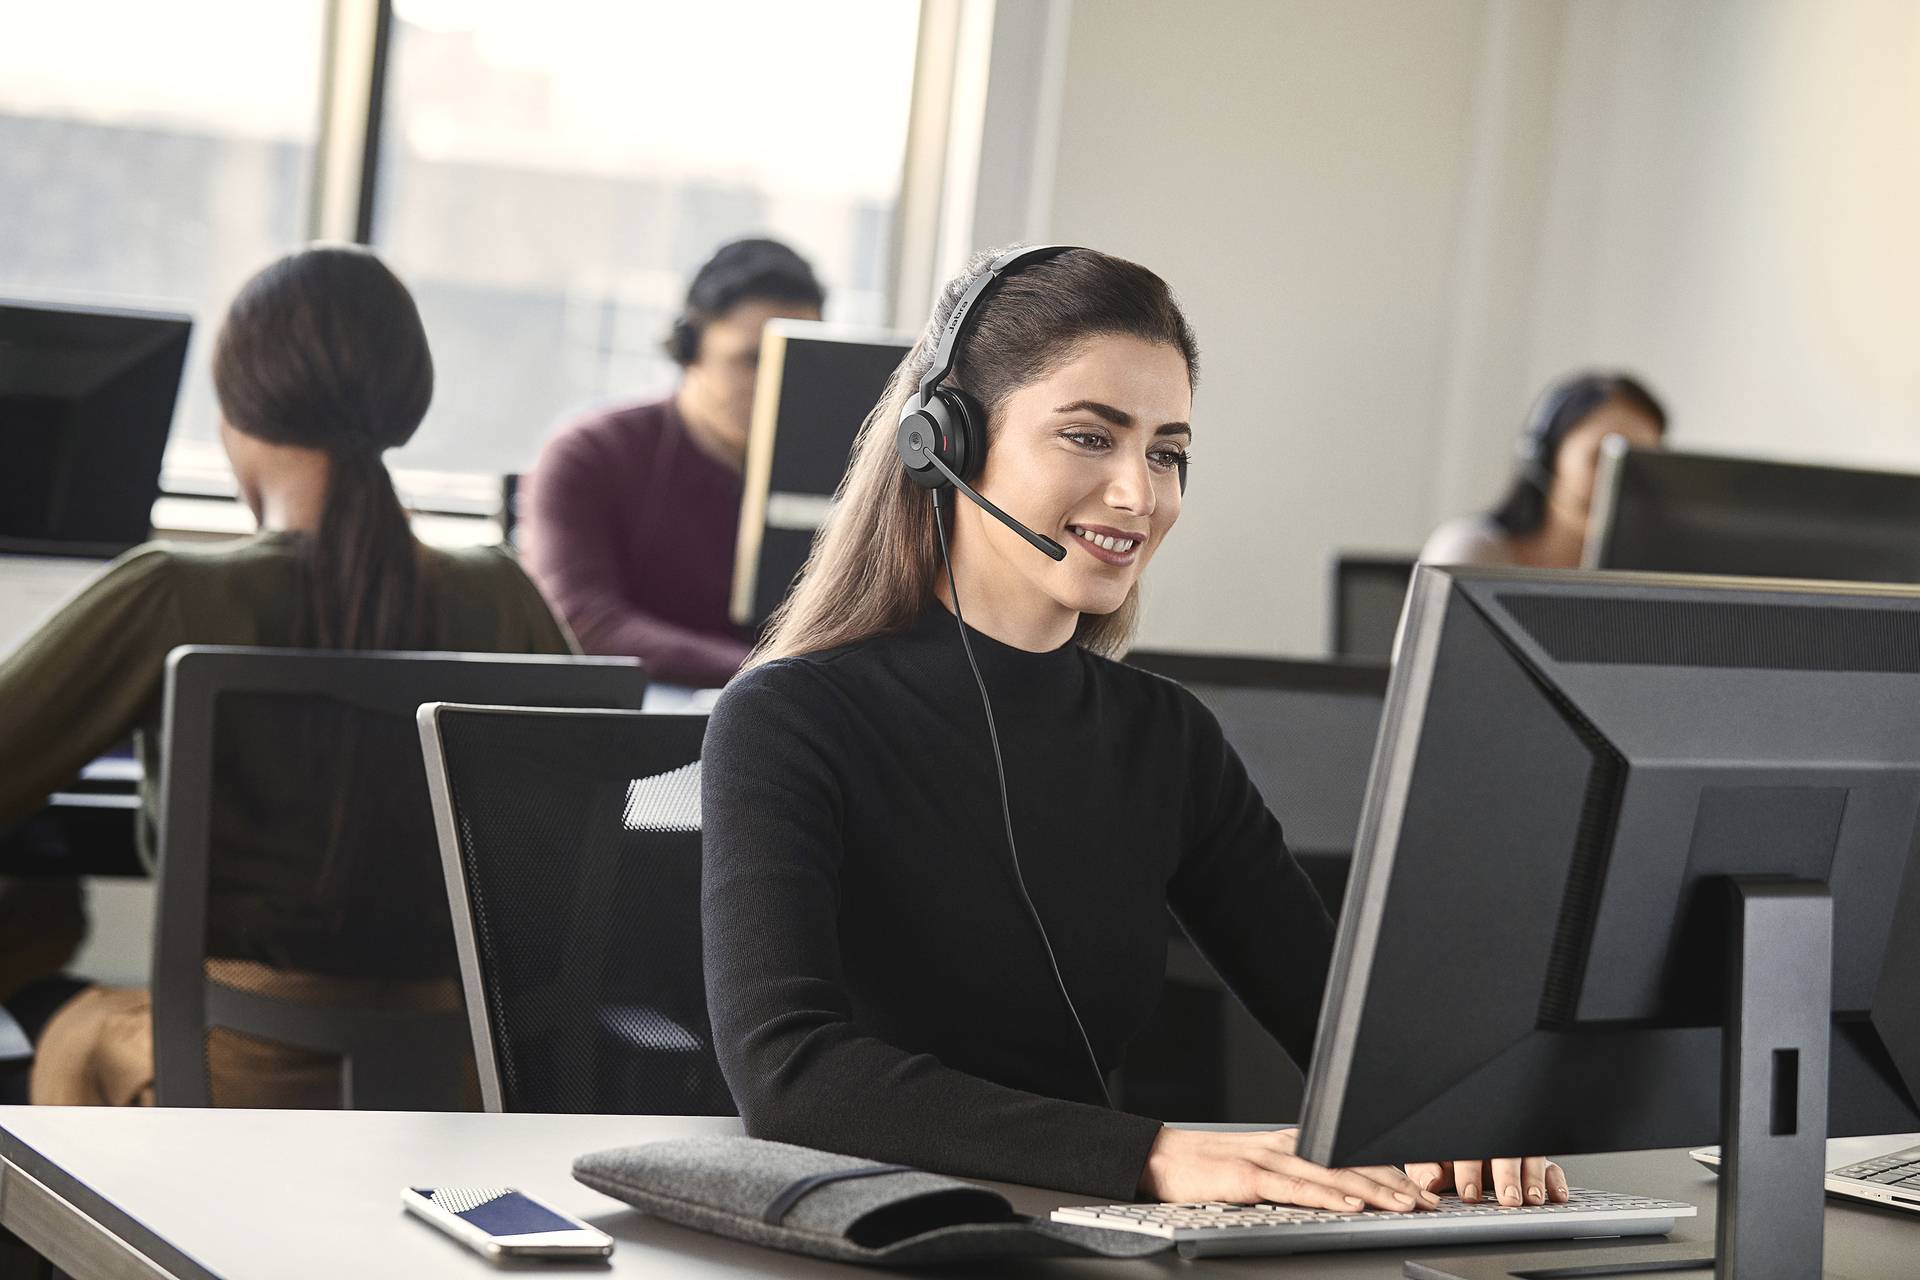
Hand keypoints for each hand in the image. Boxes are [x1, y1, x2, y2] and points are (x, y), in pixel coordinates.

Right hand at [1139, 1127, 1441, 1211]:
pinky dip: (1328, 1196)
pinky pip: (1296, 1188)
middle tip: (1428, 1202)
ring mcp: (1268, 1160)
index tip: (1420, 1190)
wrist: (1160, 1158)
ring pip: (1332, 1174)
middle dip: (1394, 1184)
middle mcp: (1287, 1146)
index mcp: (1293, 1142)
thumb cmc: (1208, 1170)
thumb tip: (1337, 1193)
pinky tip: (1351, 1204)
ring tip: (1404, 1206)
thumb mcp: (1260, 1169)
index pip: (1351, 1154)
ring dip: (1374, 1191)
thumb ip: (1296, 1175)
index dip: (1390, 1172)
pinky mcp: (1248, 1177)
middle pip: (1350, 1162)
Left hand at [1403, 1156, 1569, 1206]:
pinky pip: (1551, 1168)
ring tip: (1531, 1200)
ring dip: (1533, 1179)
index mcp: (1466, 1138)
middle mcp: (1495, 1141)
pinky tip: (1556, 1196)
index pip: (1469, 1151)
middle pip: (1505, 1152)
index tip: (1469, 1194)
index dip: (1469, 1172)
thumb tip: (1430, 1180)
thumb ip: (1426, 1170)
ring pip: (1531, 1157)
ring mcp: (1517, 1152)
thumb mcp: (1430, 1161)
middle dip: (1507, 1176)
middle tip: (1508, 1198)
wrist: (1461, 1155)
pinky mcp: (1536, 1164)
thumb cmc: (1445, 1159)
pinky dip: (1555, 1181)